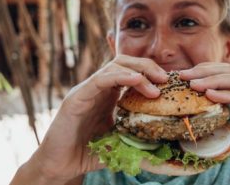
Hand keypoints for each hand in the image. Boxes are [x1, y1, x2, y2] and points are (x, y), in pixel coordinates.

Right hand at [10, 55, 167, 184]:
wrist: (61, 165)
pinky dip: (120, 76)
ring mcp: (86, 91)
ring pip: (114, 67)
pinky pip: (99, 80)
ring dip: (139, 73)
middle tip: (166, 79)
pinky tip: (137, 80)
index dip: (151, 73)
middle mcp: (98, 88)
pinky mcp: (76, 98)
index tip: (169, 83)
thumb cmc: (89, 153)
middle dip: (147, 67)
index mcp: (108, 95)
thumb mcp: (121, 141)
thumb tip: (165, 142)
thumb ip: (138, 136)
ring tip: (156, 87)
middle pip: (124, 63)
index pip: (131, 71)